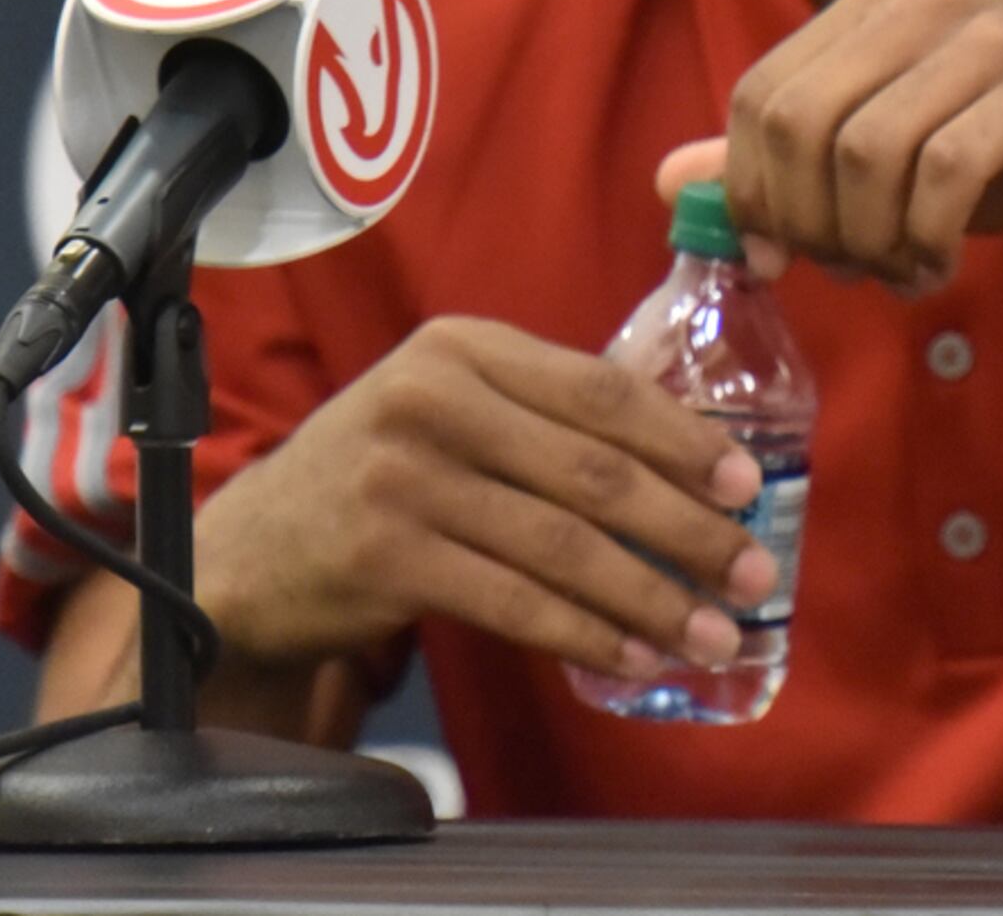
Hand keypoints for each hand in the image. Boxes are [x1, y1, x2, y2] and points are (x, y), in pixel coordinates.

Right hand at [195, 317, 775, 684]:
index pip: (602, 389)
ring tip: (711, 631)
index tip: (748, 485)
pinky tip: (634, 655)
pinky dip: (584, 633)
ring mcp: (402, 479)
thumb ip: (545, 416)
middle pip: (594, 472)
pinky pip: (513, 602)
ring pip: (562, 545)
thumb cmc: (379, 475)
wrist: (248, 549)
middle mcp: (430, 401)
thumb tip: (695, 461)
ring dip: (650, 596)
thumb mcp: (450, 410)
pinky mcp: (383, 557)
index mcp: (463, 348)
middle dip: (688, 529)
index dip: (685, 440)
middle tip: (754, 571)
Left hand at [673, 0, 1002, 292]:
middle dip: (806, 222)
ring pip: (861, 153)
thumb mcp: (893, 153)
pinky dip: (925, 239)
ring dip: (867, 241)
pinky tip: (939, 265)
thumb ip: (787, 159)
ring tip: (901, 273)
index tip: (787, 257)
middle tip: (849, 272)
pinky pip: (941, 173)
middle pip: (797, 121)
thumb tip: (668, 178)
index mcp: (879, 0)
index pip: (758, 94)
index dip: (755, 191)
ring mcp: (989, 36)